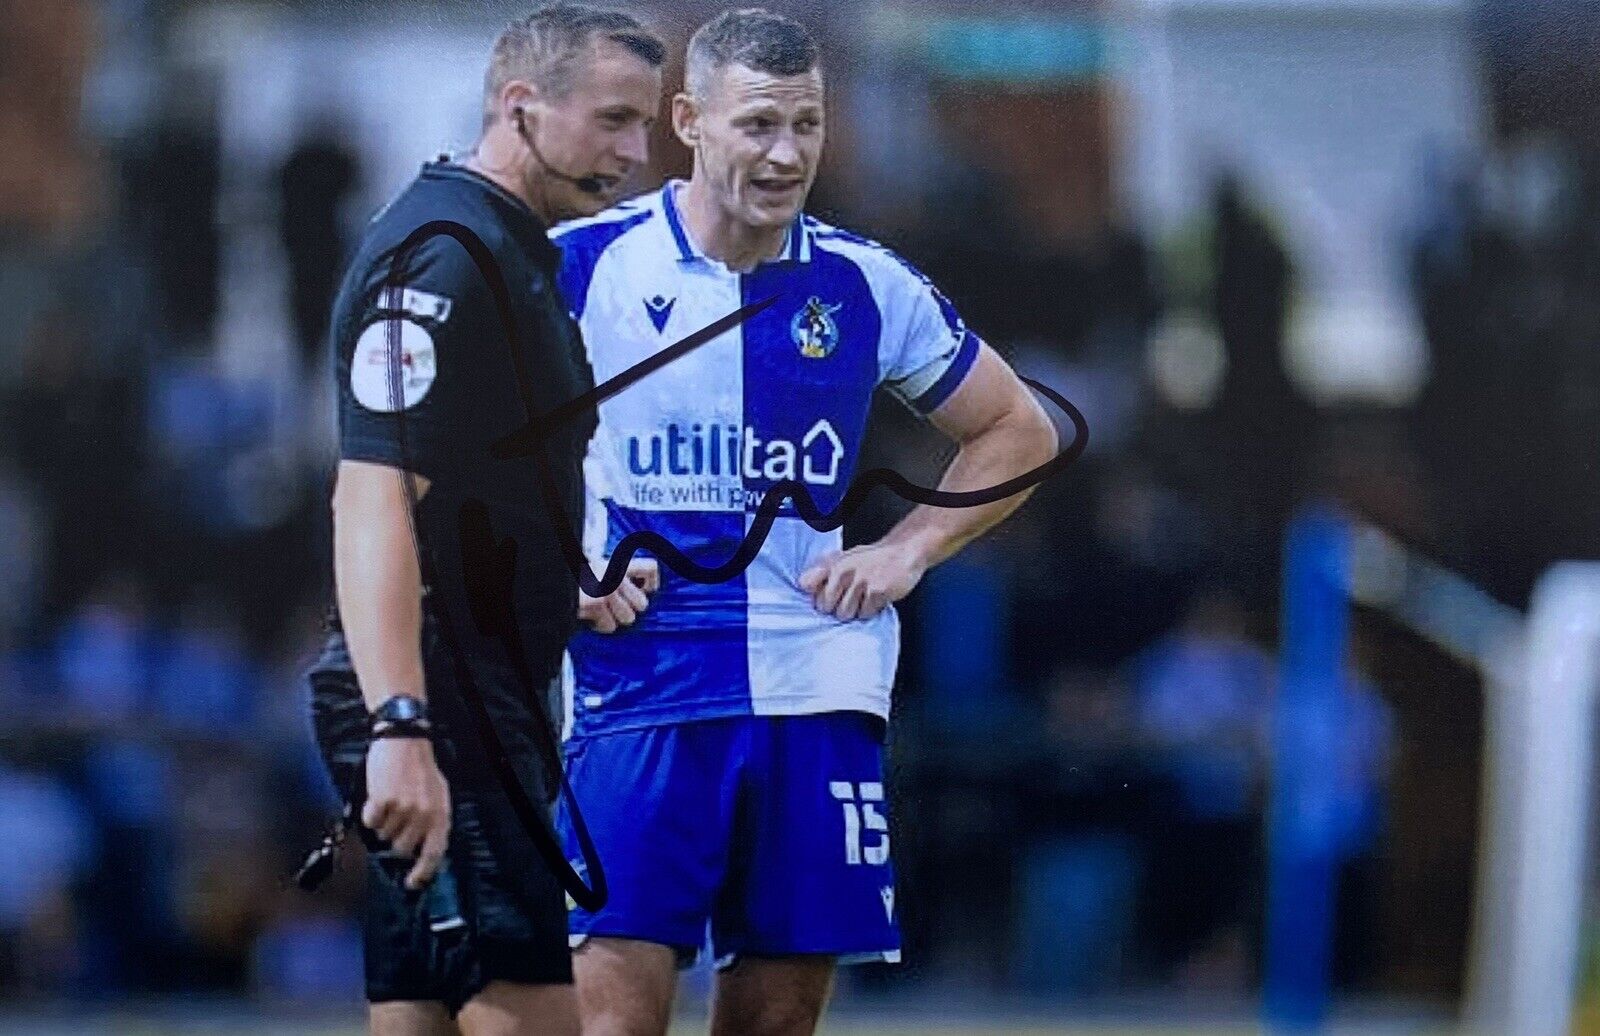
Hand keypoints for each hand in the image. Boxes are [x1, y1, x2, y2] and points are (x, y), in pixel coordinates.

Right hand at [363, 737, 450, 889]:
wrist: (405, 740)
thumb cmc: (420, 769)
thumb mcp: (438, 795)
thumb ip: (432, 822)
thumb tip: (422, 851)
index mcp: (440, 815)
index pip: (433, 854)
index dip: (422, 873)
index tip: (412, 884)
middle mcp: (423, 815)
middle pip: (401, 849)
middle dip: (396, 838)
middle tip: (397, 818)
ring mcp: (403, 808)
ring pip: (384, 835)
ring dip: (384, 822)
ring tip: (392, 800)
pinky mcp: (383, 800)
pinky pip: (370, 821)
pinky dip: (371, 812)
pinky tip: (379, 796)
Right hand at [578, 557, 659, 632]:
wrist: (554, 578)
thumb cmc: (574, 575)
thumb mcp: (599, 567)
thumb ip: (617, 575)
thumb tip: (638, 592)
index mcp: (617, 564)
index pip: (650, 568)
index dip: (652, 583)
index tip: (646, 590)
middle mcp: (616, 576)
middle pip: (642, 603)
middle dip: (629, 609)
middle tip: (615, 607)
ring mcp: (607, 591)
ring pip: (628, 618)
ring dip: (615, 619)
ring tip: (600, 612)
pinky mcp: (596, 604)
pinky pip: (609, 626)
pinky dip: (599, 626)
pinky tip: (590, 617)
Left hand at [799, 541, 927, 620]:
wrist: (904, 552)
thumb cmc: (873, 558)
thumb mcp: (844, 558)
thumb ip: (823, 570)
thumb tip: (803, 586)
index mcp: (833, 563)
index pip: (807, 584)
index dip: (815, 595)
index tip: (825, 596)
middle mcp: (844, 570)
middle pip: (825, 606)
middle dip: (836, 608)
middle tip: (849, 599)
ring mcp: (861, 581)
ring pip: (845, 614)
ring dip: (854, 611)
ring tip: (863, 598)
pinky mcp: (878, 591)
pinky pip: (865, 614)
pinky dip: (870, 611)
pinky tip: (876, 599)